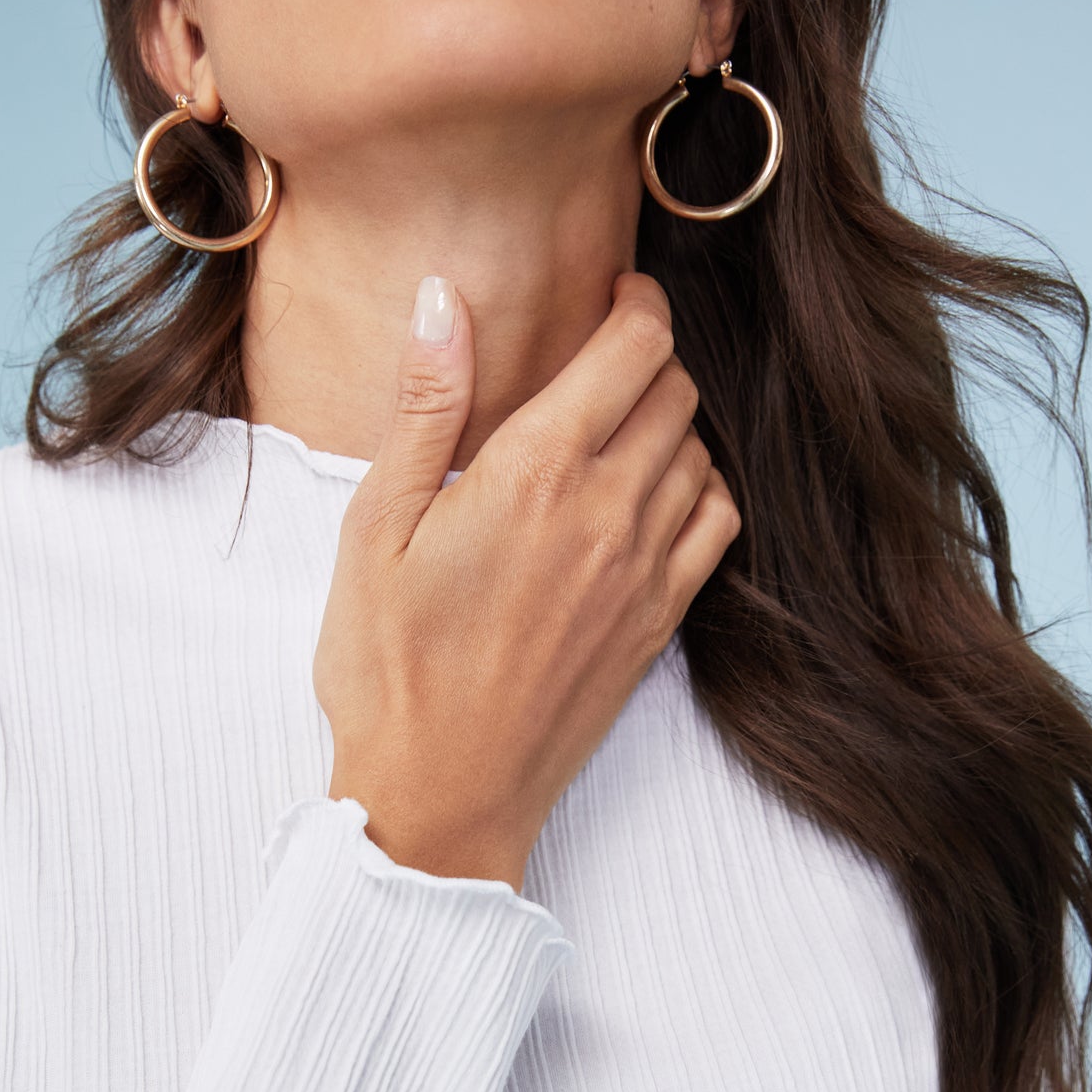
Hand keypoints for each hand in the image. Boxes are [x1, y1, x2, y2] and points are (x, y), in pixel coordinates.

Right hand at [314, 269, 741, 892]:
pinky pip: (718, 525)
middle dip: (646, 357)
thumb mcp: (373, 529)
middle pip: (676, 390)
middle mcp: (609, 514)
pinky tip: (654, 496)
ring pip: (702, 453)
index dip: (637, 302)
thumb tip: (444, 298)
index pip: (635, 346)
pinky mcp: (659, 624)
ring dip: (672, 422)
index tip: (613, 295)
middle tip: (598, 363)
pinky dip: (701, 489)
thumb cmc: (388, 668)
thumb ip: (423, 407)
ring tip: (618, 429)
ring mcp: (646, 573)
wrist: (441, 796)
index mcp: (535, 473)